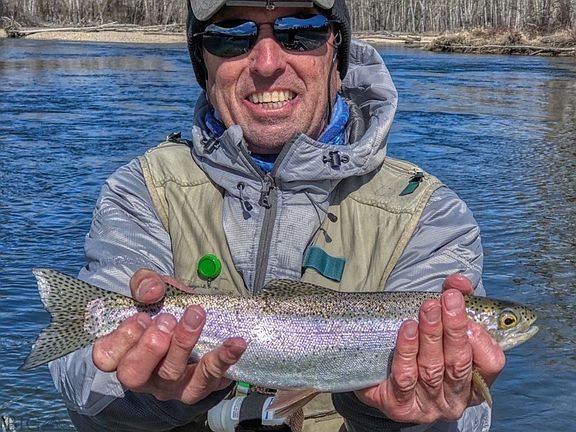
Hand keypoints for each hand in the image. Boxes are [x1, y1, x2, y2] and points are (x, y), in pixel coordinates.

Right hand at [92, 269, 245, 403]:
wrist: (207, 322)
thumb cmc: (172, 308)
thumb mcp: (157, 288)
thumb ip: (146, 283)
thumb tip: (151, 291)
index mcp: (124, 352)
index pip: (106, 357)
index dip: (121, 338)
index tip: (141, 317)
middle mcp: (143, 375)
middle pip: (133, 374)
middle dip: (149, 346)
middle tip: (167, 320)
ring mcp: (170, 386)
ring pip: (170, 375)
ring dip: (183, 343)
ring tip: (196, 316)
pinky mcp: (199, 388)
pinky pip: (210, 378)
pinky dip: (224, 358)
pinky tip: (235, 342)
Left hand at [355, 274, 505, 423]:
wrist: (381, 374)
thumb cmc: (421, 346)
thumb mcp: (442, 324)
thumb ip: (455, 299)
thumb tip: (458, 281)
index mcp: (474, 382)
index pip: (492, 363)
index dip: (482, 337)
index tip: (465, 309)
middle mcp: (455, 398)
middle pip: (459, 363)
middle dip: (454, 328)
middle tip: (447, 300)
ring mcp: (429, 406)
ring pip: (432, 369)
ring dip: (430, 335)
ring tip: (427, 308)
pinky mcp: (401, 407)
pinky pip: (405, 378)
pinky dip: (406, 352)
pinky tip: (407, 330)